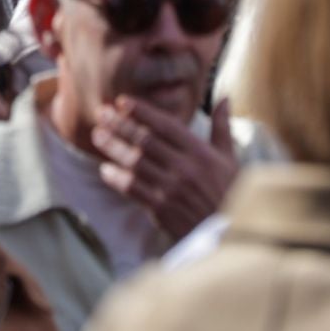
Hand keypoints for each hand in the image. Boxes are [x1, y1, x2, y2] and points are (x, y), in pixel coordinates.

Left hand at [91, 95, 237, 240]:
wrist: (231, 233)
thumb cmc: (231, 193)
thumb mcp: (230, 159)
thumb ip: (221, 127)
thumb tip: (223, 97)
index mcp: (201, 153)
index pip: (166, 125)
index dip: (142, 111)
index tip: (122, 101)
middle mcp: (185, 168)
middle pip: (145, 140)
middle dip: (120, 124)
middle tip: (101, 113)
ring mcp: (172, 189)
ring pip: (135, 163)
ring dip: (113, 147)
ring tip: (98, 136)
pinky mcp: (162, 209)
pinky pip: (133, 189)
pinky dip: (117, 178)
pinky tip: (105, 169)